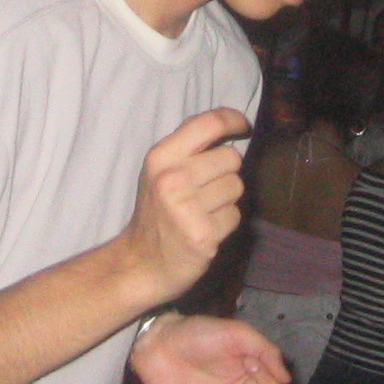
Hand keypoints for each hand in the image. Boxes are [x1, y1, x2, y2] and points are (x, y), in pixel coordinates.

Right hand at [116, 108, 249, 305]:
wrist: (141, 263)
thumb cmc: (156, 211)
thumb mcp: (159, 171)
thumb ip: (188, 146)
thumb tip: (228, 124)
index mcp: (160, 157)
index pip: (209, 122)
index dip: (233, 120)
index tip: (243, 126)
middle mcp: (172, 179)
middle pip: (231, 157)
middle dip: (226, 171)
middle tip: (206, 189)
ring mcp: (187, 208)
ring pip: (237, 186)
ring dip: (227, 199)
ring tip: (203, 211)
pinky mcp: (203, 235)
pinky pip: (235, 215)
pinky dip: (225, 223)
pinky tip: (206, 229)